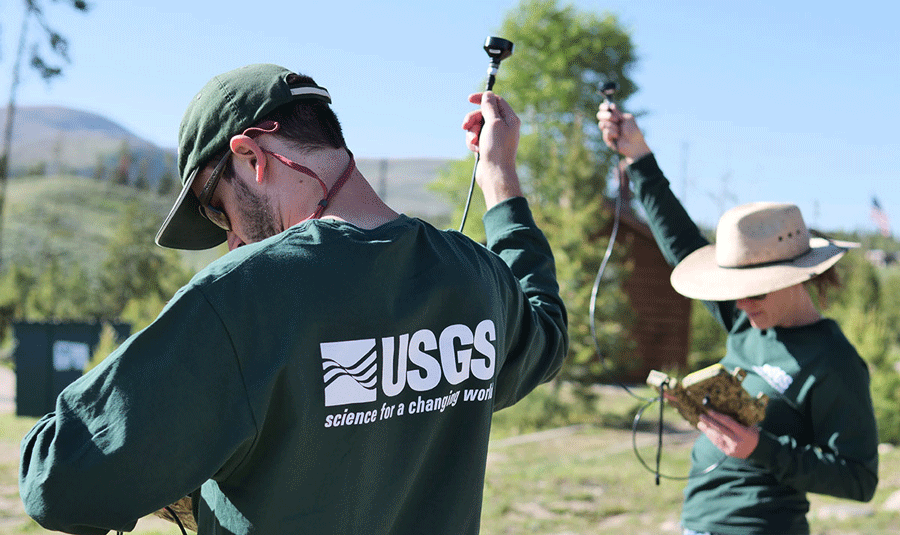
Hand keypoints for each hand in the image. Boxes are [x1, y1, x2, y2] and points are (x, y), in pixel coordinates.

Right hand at [462, 91, 522, 207]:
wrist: (494, 173)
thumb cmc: (497, 148)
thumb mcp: (493, 123)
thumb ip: (489, 107)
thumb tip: (488, 95)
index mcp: (510, 119)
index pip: (496, 101)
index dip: (483, 98)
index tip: (469, 99)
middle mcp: (503, 126)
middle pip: (483, 113)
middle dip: (473, 119)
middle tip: (465, 126)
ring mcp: (494, 137)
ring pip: (477, 126)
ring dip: (471, 132)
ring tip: (473, 142)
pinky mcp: (486, 146)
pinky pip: (475, 137)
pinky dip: (472, 142)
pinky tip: (475, 150)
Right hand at [596, 102, 651, 162]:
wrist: (635, 143)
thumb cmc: (633, 131)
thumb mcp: (627, 118)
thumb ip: (618, 112)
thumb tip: (611, 106)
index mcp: (614, 116)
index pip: (604, 109)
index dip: (603, 107)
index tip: (607, 107)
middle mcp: (609, 122)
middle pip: (599, 115)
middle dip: (607, 116)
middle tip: (617, 120)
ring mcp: (607, 130)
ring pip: (602, 124)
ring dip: (612, 126)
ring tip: (619, 131)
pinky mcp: (606, 138)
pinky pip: (605, 132)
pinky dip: (613, 133)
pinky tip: (618, 136)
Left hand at [697, 410, 759, 458]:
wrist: (758, 450)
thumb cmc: (753, 434)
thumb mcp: (750, 426)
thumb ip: (739, 421)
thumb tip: (723, 411)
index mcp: (744, 432)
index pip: (728, 422)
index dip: (718, 416)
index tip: (709, 411)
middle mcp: (737, 441)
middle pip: (720, 430)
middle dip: (709, 423)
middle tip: (701, 416)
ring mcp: (732, 448)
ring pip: (717, 438)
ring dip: (707, 430)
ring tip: (700, 424)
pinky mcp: (728, 453)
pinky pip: (718, 444)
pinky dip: (712, 437)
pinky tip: (707, 432)